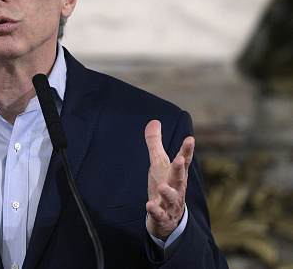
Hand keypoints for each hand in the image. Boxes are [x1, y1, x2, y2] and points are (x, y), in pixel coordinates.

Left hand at [144, 120, 193, 240]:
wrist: (169, 219)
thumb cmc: (166, 185)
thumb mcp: (159, 163)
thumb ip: (156, 143)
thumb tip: (154, 121)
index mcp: (177, 173)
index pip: (183, 160)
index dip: (187, 150)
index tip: (190, 139)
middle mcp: (177, 187)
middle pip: (179, 177)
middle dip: (180, 168)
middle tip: (180, 159)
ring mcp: (170, 202)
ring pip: (171, 197)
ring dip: (167, 192)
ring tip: (162, 186)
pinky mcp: (162, 216)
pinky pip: (159, 214)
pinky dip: (155, 211)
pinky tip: (149, 205)